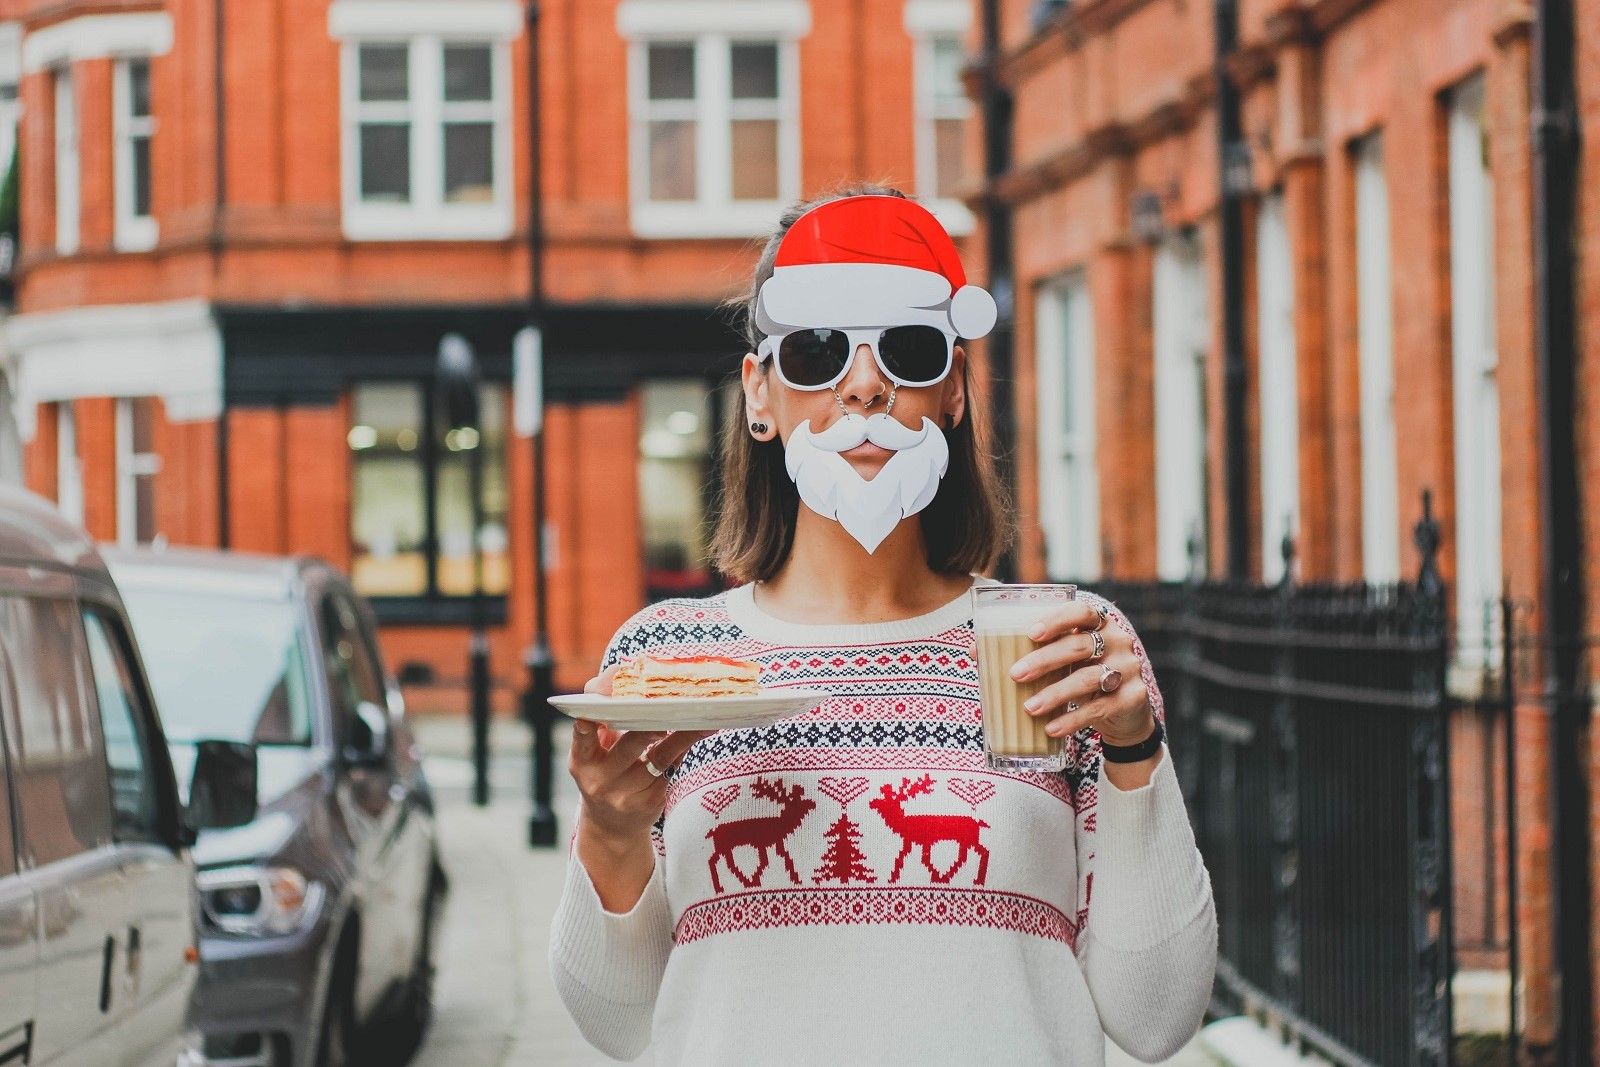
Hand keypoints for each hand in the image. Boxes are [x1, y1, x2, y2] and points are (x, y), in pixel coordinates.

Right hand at [568, 664, 713, 846]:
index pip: (581, 738)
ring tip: (702, 720)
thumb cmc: (606, 772)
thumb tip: (627, 679)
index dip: (586, 727)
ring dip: (682, 736)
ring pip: (659, 758)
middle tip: (668, 711)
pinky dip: (683, 752)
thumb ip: (605, 722)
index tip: (591, 716)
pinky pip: (669, 772)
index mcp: (581, 759)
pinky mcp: (647, 804)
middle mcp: (599, 779)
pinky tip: (698, 736)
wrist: (611, 826)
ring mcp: (623, 795)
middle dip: (650, 727)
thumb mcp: (596, 751)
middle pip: (630, 744)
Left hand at [1007, 599, 1156, 745]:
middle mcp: (1118, 641)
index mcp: (1100, 624)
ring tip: (1029, 708)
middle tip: (1015, 674)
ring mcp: (1128, 669)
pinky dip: (1071, 719)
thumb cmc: (1083, 676)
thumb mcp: (1064, 661)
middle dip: (1044, 659)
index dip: (1057, 619)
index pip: (1083, 611)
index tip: (1031, 633)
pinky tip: (1051, 728)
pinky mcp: (1132, 698)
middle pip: (1080, 645)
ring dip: (1055, 693)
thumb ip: (1030, 652)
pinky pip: (1099, 708)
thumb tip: (976, 651)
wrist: (1125, 713)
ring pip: (1089, 678)